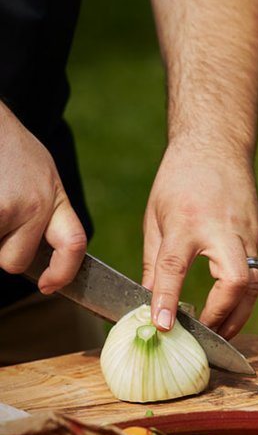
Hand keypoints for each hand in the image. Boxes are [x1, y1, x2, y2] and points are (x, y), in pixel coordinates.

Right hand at [0, 102, 86, 291]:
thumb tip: (42, 255)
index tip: (51, 285)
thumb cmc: (7, 149)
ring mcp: (3, 209)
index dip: (64, 271)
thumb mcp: (40, 175)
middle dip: (1, 249)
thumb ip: (45, 210)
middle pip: (14, 262)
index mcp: (53, 198)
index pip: (74, 244)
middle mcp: (33, 206)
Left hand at [142, 143, 257, 339]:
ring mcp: (246, 233)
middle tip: (205, 337)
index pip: (176, 267)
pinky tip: (230, 309)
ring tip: (220, 334)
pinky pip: (254, 271)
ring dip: (240, 313)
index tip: (163, 327)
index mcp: (187, 222)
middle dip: (222, 315)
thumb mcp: (156, 217)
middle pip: (235, 281)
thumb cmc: (180, 178)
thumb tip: (153, 301)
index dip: (168, 300)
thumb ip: (156, 261)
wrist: (217, 146)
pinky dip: (243, 295)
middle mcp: (222, 230)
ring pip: (253, 282)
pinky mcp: (257, 235)